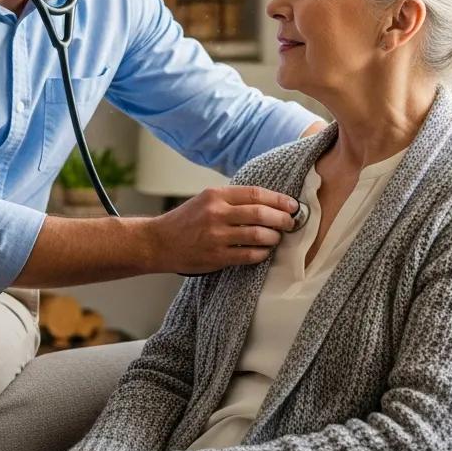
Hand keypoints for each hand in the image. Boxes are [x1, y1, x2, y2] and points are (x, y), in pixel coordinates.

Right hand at [151, 184, 298, 274]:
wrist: (159, 242)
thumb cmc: (185, 220)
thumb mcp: (205, 200)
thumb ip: (231, 199)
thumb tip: (267, 202)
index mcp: (215, 195)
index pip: (256, 194)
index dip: (279, 199)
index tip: (292, 205)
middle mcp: (216, 213)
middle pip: (261, 213)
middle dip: (282, 219)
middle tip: (291, 223)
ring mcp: (216, 236)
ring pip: (258, 235)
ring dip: (274, 237)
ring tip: (277, 238)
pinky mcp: (216, 256)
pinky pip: (249, 255)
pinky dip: (262, 253)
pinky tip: (264, 251)